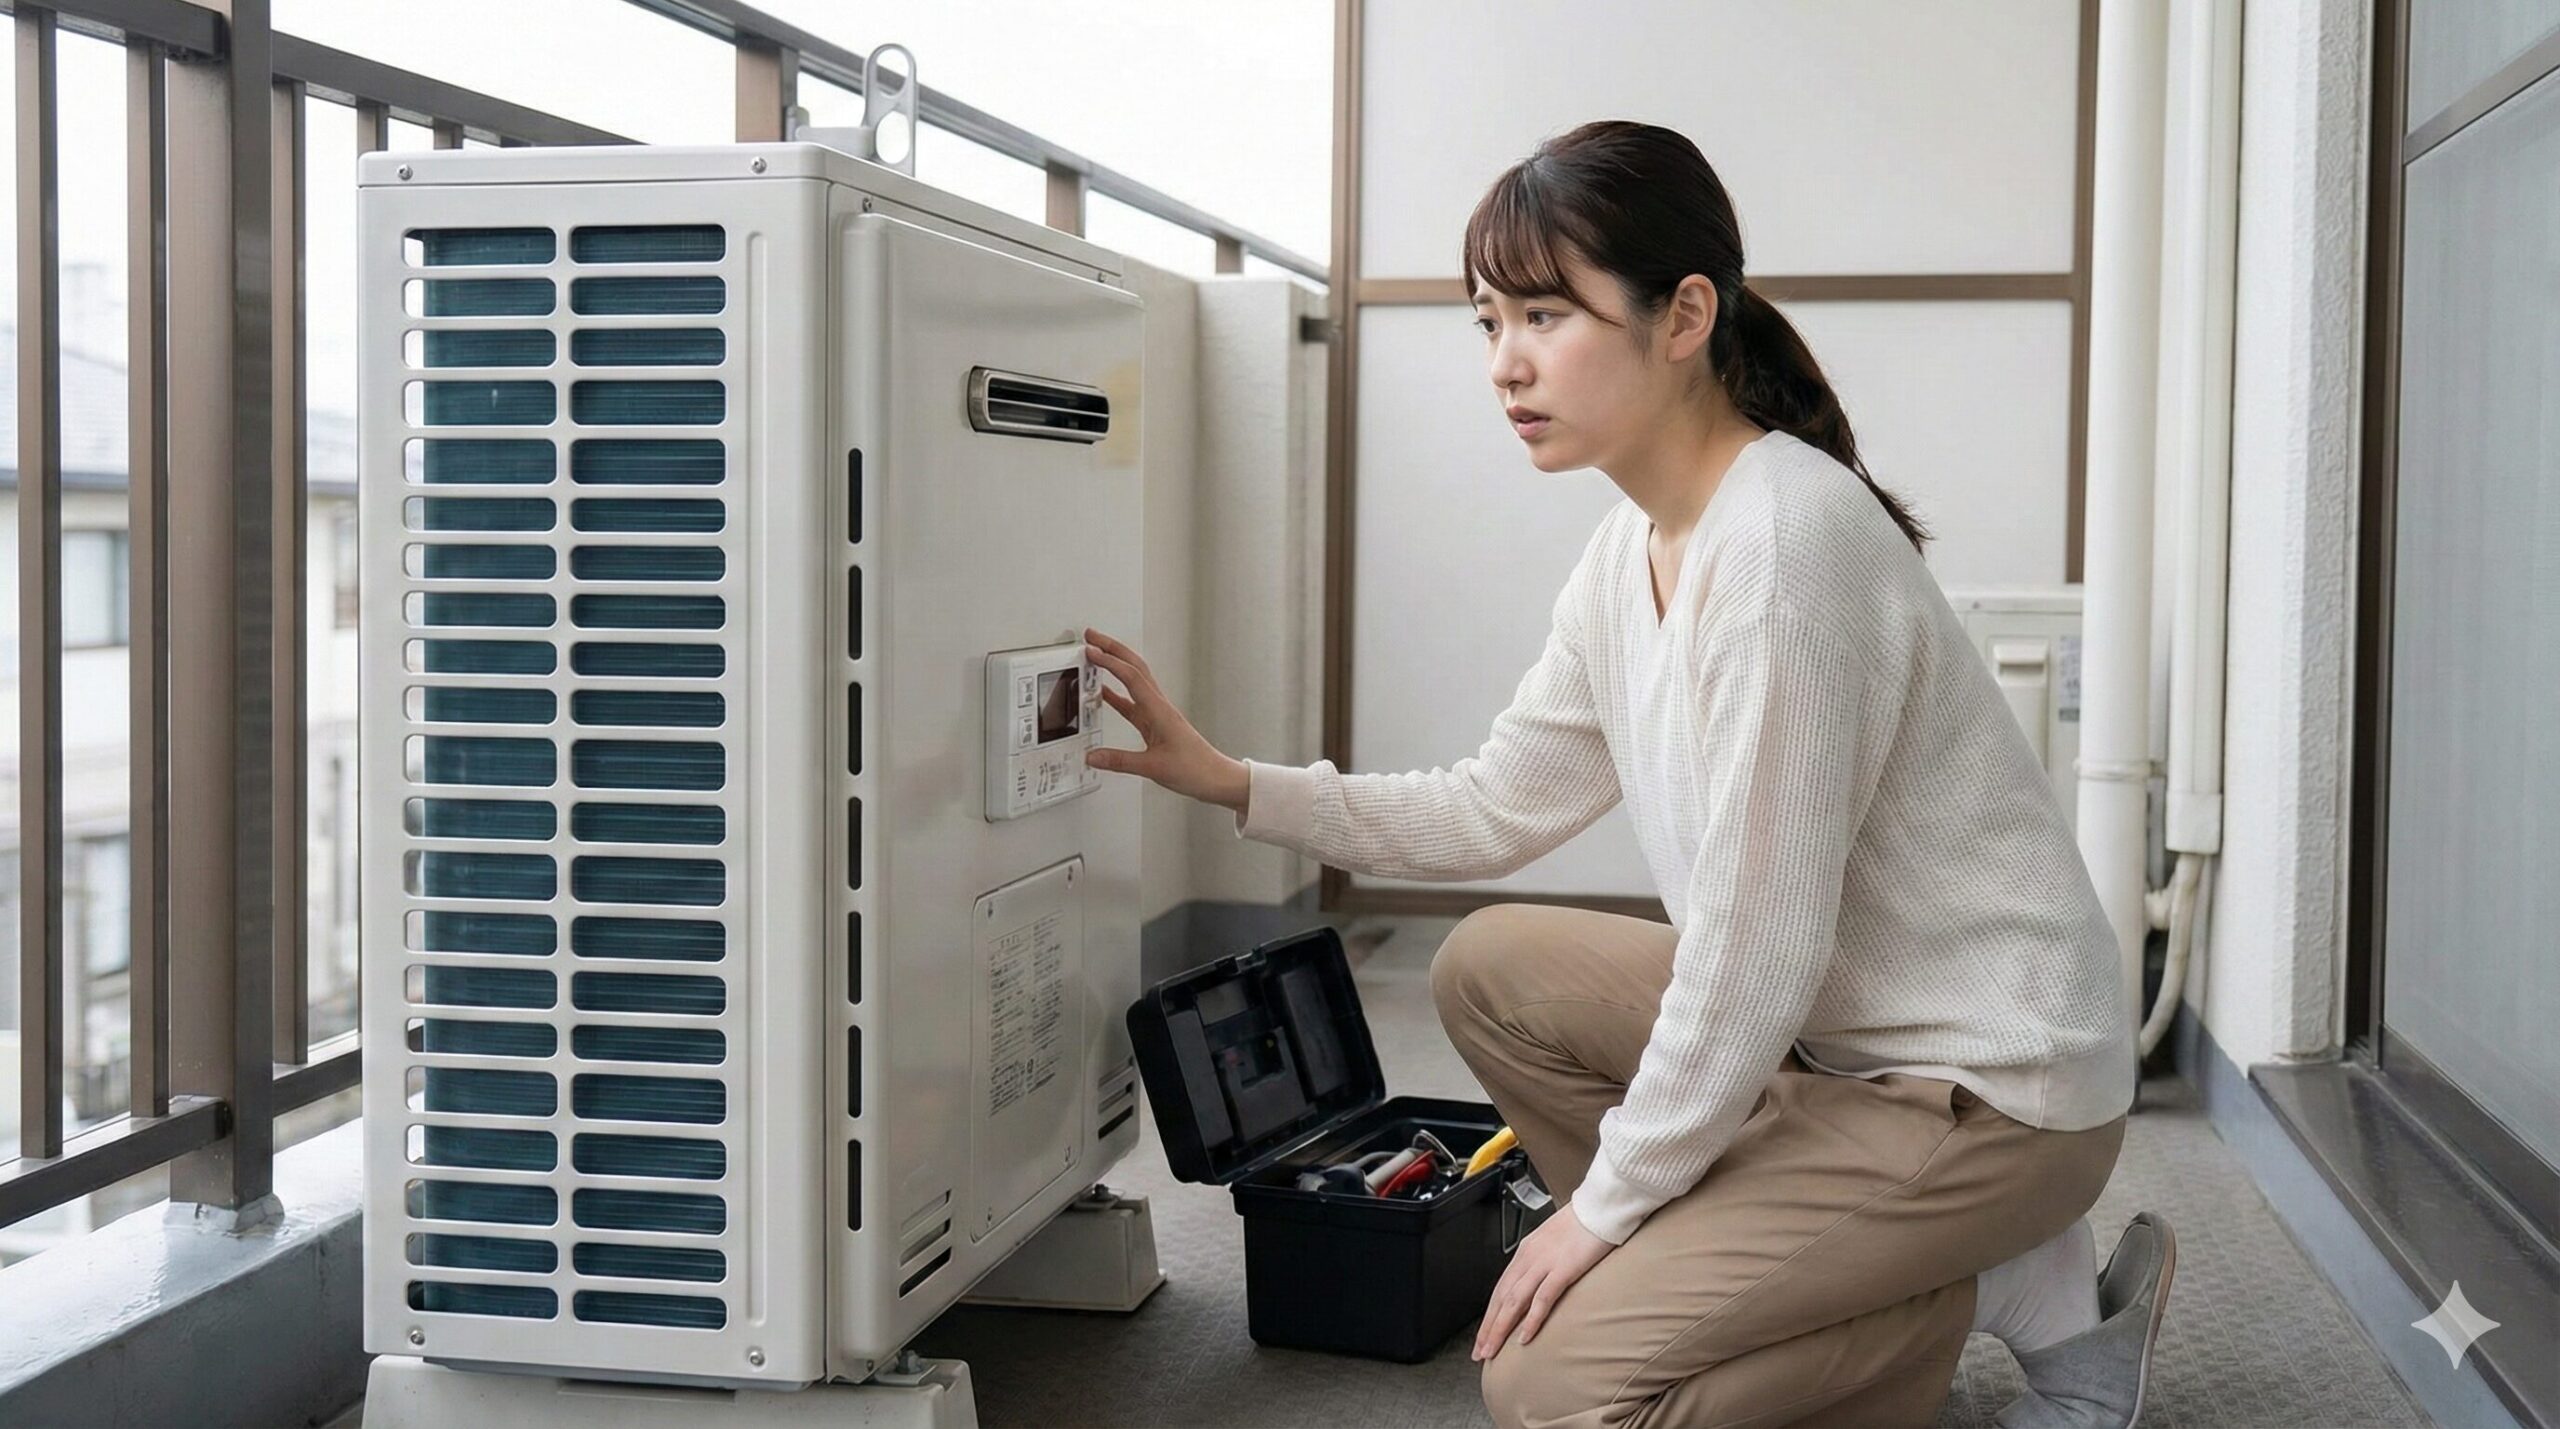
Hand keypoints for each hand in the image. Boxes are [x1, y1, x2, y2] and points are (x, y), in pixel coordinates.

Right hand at [1081, 627, 1250, 811]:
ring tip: (1095, 656)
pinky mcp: (1155, 723)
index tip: (1091, 650)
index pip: (1131, 677)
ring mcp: (1157, 713)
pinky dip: (1115, 694)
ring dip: (1115, 665)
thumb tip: (1093, 756)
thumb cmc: (1194, 769)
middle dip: (1112, 649)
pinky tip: (1103, 694)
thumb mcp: (1153, 768)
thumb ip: (1120, 761)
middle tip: (1092, 636)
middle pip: (1134, 667)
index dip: (1110, 662)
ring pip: (1133, 680)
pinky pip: (1132, 702)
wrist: (1214, 777)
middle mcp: (1158, 706)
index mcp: (1159, 711)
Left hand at [1472, 1204, 1614, 1360]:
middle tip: (1480, 1352)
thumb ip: (1543, 1260)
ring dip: (1501, 1328)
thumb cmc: (1583, 1222)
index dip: (1490, 1315)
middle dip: (1488, 1328)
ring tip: (1492, 1350)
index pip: (1501, 1289)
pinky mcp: (1563, 1268)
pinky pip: (1542, 1298)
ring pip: (1514, 1301)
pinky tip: (1524, 1337)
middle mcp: (1529, 1258)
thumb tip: (1537, 1281)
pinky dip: (1531, 1320)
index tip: (1483, 1336)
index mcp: (1526, 1252)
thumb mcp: (1555, 1242)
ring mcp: (1544, 1263)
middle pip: (1502, 1298)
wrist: (1600, 1205)